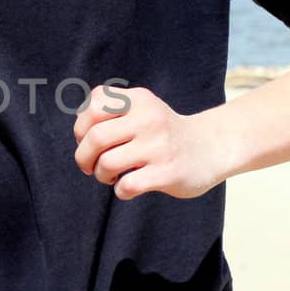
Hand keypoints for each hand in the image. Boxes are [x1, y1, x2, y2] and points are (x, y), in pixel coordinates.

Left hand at [72, 85, 228, 200]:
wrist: (211, 148)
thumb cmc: (163, 132)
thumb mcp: (142, 108)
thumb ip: (111, 108)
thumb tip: (78, 128)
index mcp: (140, 100)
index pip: (93, 107)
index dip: (80, 128)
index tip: (86, 140)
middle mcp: (150, 119)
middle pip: (95, 138)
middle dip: (83, 157)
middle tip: (89, 165)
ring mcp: (159, 146)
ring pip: (107, 163)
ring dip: (100, 175)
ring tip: (109, 176)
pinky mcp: (168, 172)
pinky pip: (126, 186)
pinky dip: (120, 190)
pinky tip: (128, 187)